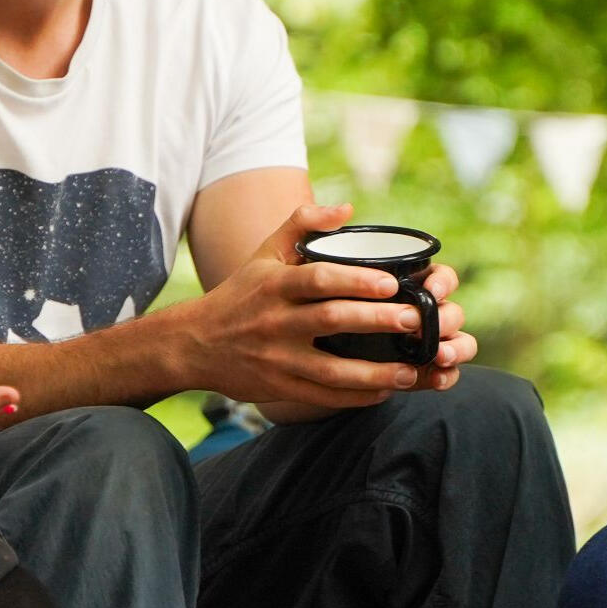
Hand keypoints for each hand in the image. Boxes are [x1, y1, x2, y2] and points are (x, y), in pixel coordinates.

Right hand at [182, 203, 474, 411]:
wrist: (193, 343)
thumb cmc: (240, 294)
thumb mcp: (263, 253)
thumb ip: (302, 224)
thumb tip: (348, 210)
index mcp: (274, 285)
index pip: (318, 280)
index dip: (356, 281)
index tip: (393, 284)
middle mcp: (275, 322)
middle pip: (331, 321)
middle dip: (375, 321)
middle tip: (413, 321)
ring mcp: (277, 359)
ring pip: (330, 370)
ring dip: (373, 372)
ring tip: (410, 370)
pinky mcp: (279, 388)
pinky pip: (322, 397)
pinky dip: (355, 398)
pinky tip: (385, 391)